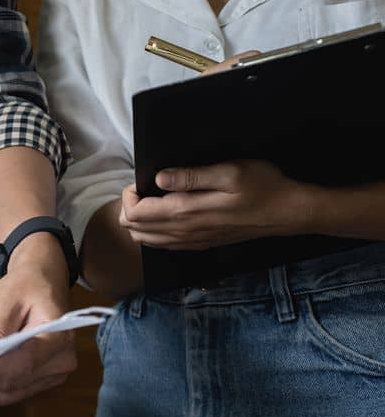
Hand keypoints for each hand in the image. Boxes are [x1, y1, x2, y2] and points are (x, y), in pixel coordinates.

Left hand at [0, 236, 76, 404]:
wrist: (41, 282)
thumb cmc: (26, 287)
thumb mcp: (6, 301)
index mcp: (58, 337)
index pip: (23, 363)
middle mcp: (62, 359)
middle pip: (15, 381)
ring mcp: (54, 372)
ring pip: (11, 391)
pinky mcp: (42, 378)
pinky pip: (13, 390)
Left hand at [119, 161, 317, 250]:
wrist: (287, 213)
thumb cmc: (263, 187)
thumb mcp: (230, 172)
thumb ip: (191, 176)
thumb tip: (159, 178)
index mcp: (185, 212)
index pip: (135, 213)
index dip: (129, 195)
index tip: (141, 180)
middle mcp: (183, 231)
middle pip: (135, 229)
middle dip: (130, 208)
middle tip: (144, 189)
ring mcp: (191, 241)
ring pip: (146, 240)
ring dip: (140, 222)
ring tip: (151, 200)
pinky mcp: (200, 244)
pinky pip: (164, 245)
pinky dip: (153, 232)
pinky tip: (164, 217)